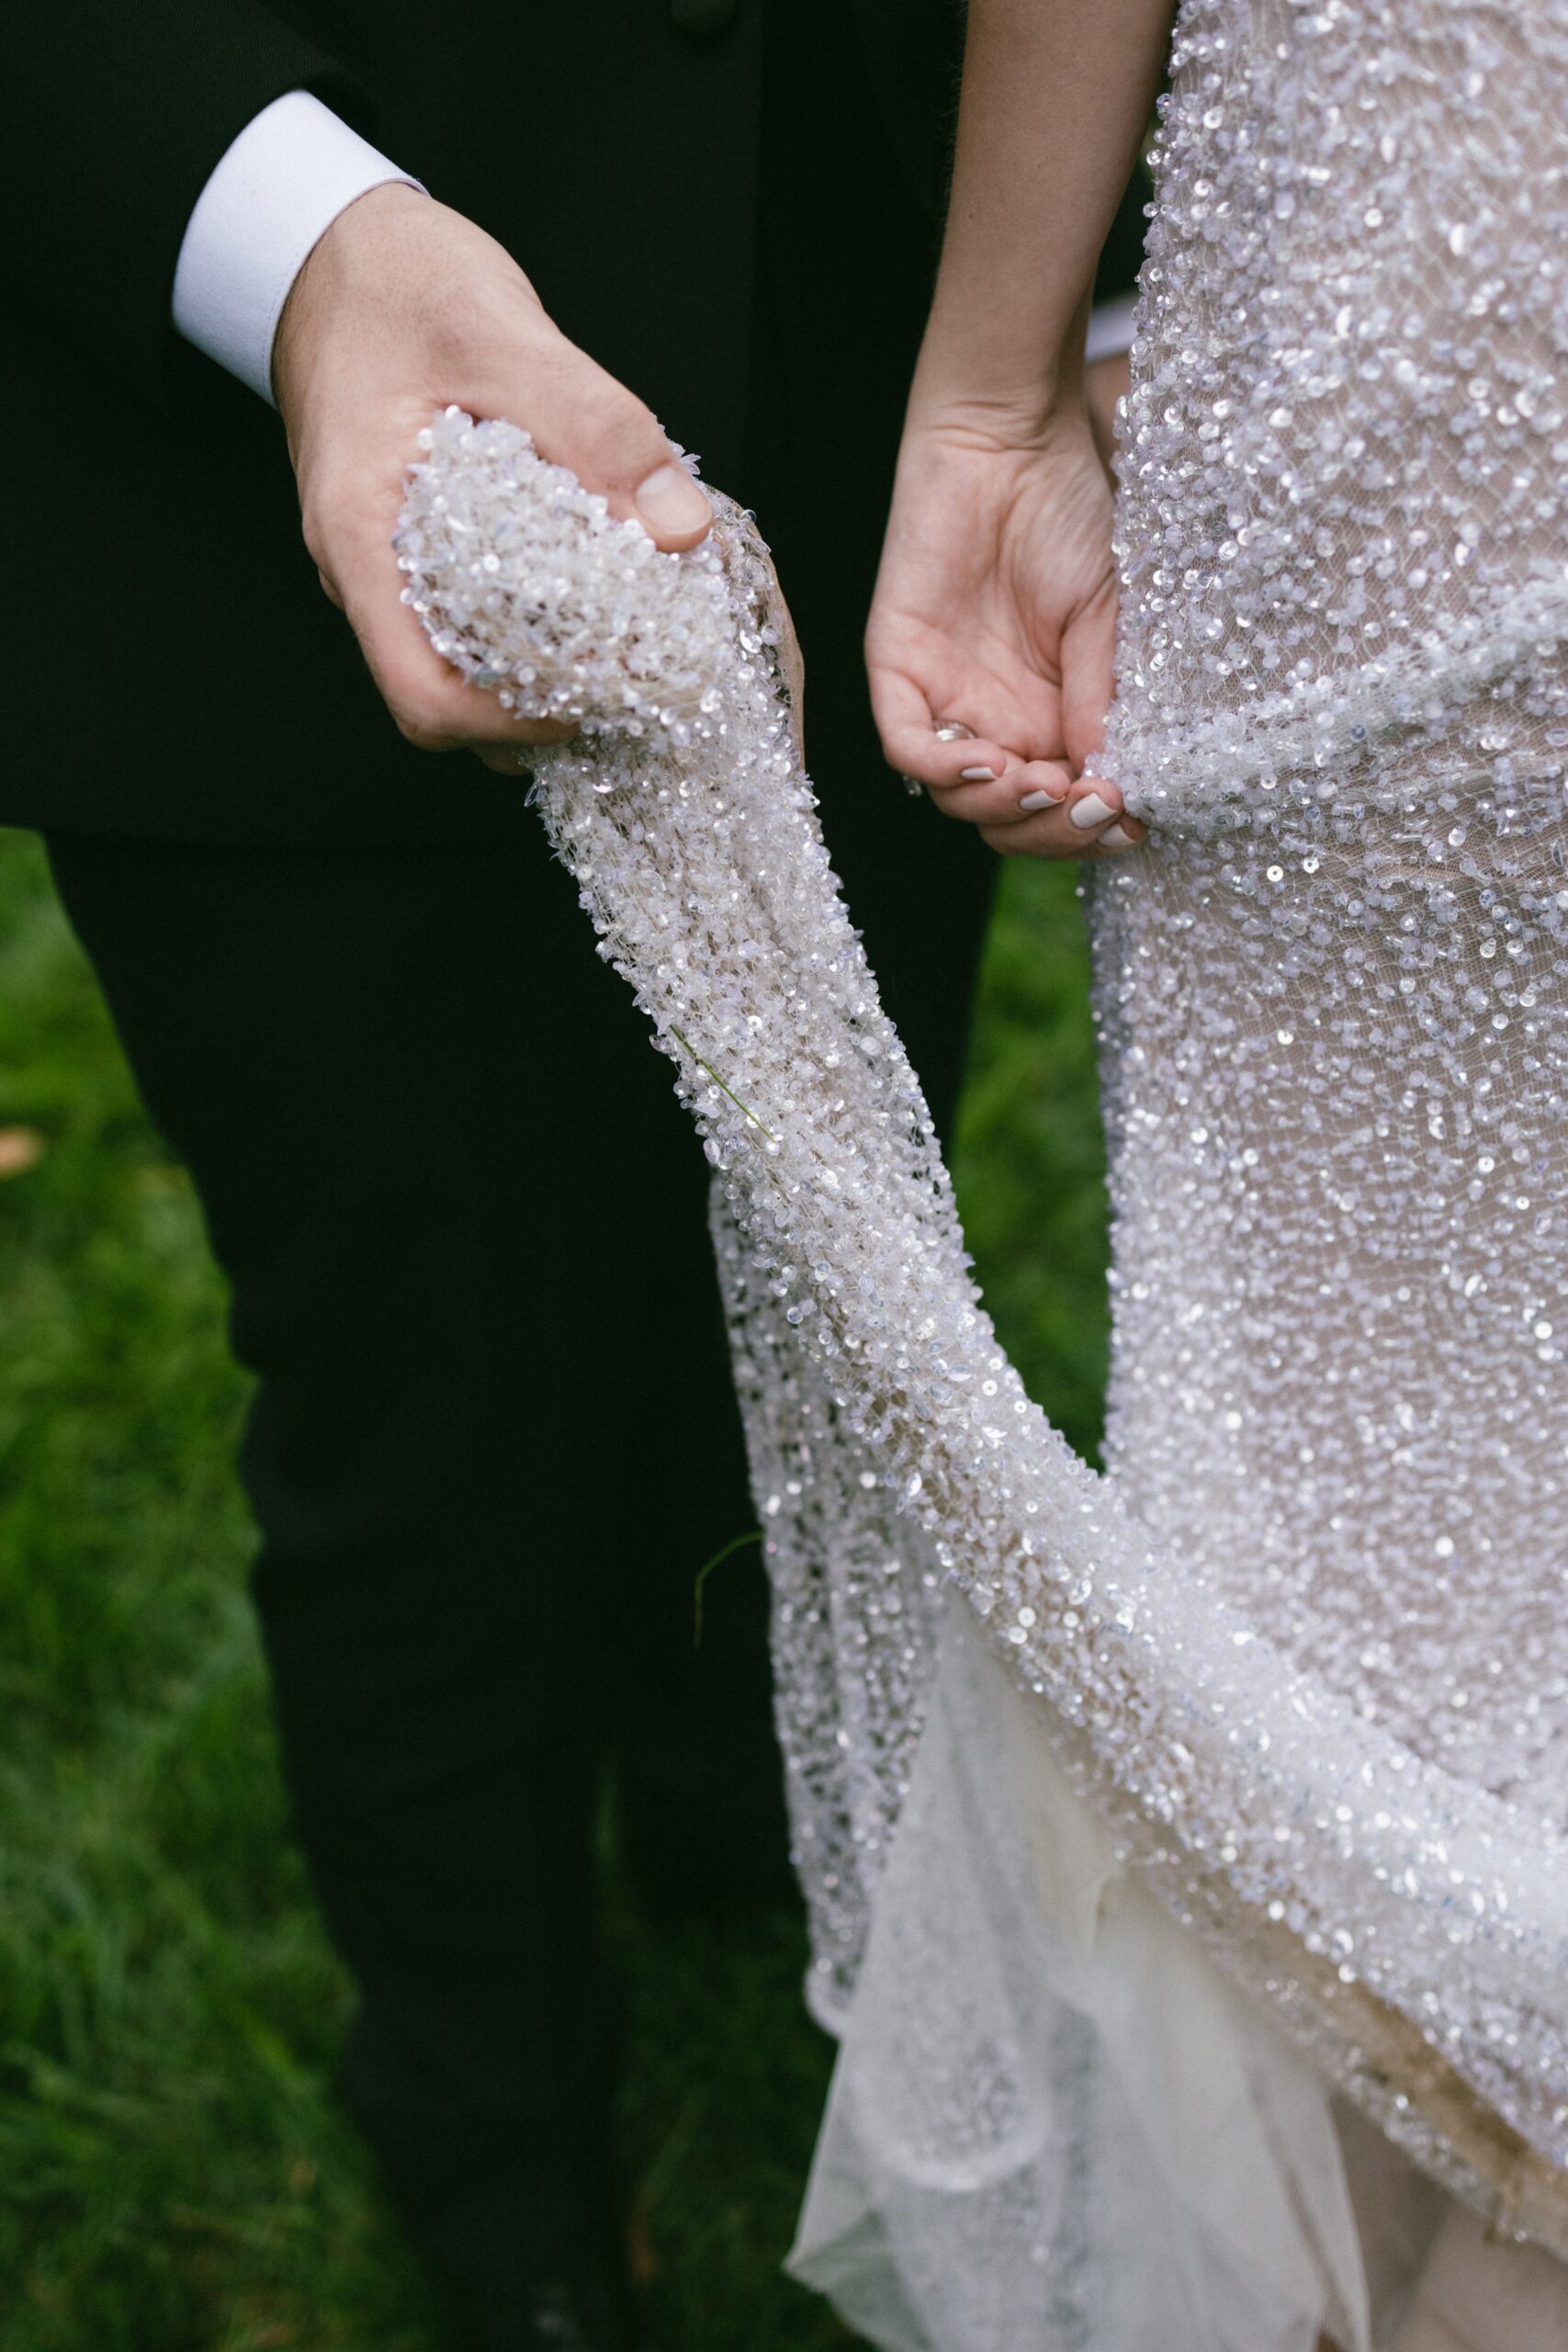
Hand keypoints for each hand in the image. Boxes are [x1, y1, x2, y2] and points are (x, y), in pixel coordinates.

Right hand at [271, 184, 713, 774]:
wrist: (334, 248)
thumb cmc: (394, 281)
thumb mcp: (500, 332)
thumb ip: (594, 425)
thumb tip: (680, 529)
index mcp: (361, 538)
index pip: (421, 695)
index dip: (512, 723)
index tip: (595, 695)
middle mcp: (369, 570)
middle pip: (452, 697)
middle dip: (545, 707)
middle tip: (636, 675)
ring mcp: (394, 562)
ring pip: (469, 663)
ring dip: (548, 671)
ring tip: (629, 641)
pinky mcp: (426, 543)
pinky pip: (480, 614)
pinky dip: (543, 621)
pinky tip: (602, 590)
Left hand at [867, 401, 1143, 857]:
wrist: (1014, 438)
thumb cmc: (1070, 515)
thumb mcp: (1108, 618)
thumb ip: (1103, 701)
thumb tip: (1114, 786)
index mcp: (1049, 719)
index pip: (1058, 810)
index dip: (1088, 831)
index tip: (1130, 822)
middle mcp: (996, 721)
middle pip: (1006, 822)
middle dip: (1050, 831)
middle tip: (1091, 807)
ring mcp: (945, 700)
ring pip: (959, 800)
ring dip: (1006, 808)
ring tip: (1048, 784)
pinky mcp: (898, 669)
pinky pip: (907, 747)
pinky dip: (945, 770)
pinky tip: (993, 764)